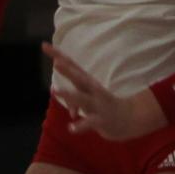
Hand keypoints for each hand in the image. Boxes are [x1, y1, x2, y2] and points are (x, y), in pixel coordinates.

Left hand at [43, 42, 166, 140]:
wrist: (130, 119)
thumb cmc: (105, 106)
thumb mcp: (89, 101)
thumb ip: (75, 103)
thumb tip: (69, 109)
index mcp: (88, 82)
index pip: (72, 65)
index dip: (58, 55)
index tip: (44, 45)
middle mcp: (93, 90)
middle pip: (80, 78)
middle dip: (68, 70)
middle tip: (56, 63)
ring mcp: (98, 104)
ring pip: (82, 98)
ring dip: (69, 95)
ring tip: (55, 91)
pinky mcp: (102, 120)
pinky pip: (90, 122)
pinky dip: (80, 125)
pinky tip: (71, 128)